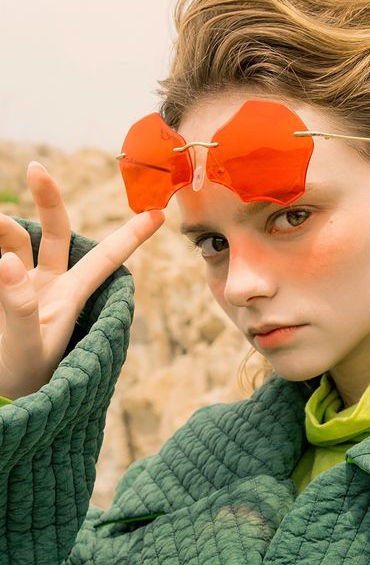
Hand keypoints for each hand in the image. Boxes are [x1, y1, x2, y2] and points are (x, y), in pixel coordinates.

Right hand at [0, 162, 164, 399]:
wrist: (1, 396)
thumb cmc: (22, 379)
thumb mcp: (25, 346)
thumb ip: (18, 305)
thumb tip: (6, 258)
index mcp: (72, 296)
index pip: (107, 259)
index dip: (131, 235)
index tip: (159, 211)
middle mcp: (50, 284)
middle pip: (57, 231)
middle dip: (49, 198)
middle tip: (37, 167)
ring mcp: (22, 284)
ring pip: (15, 240)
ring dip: (1, 227)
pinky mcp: (0, 287)